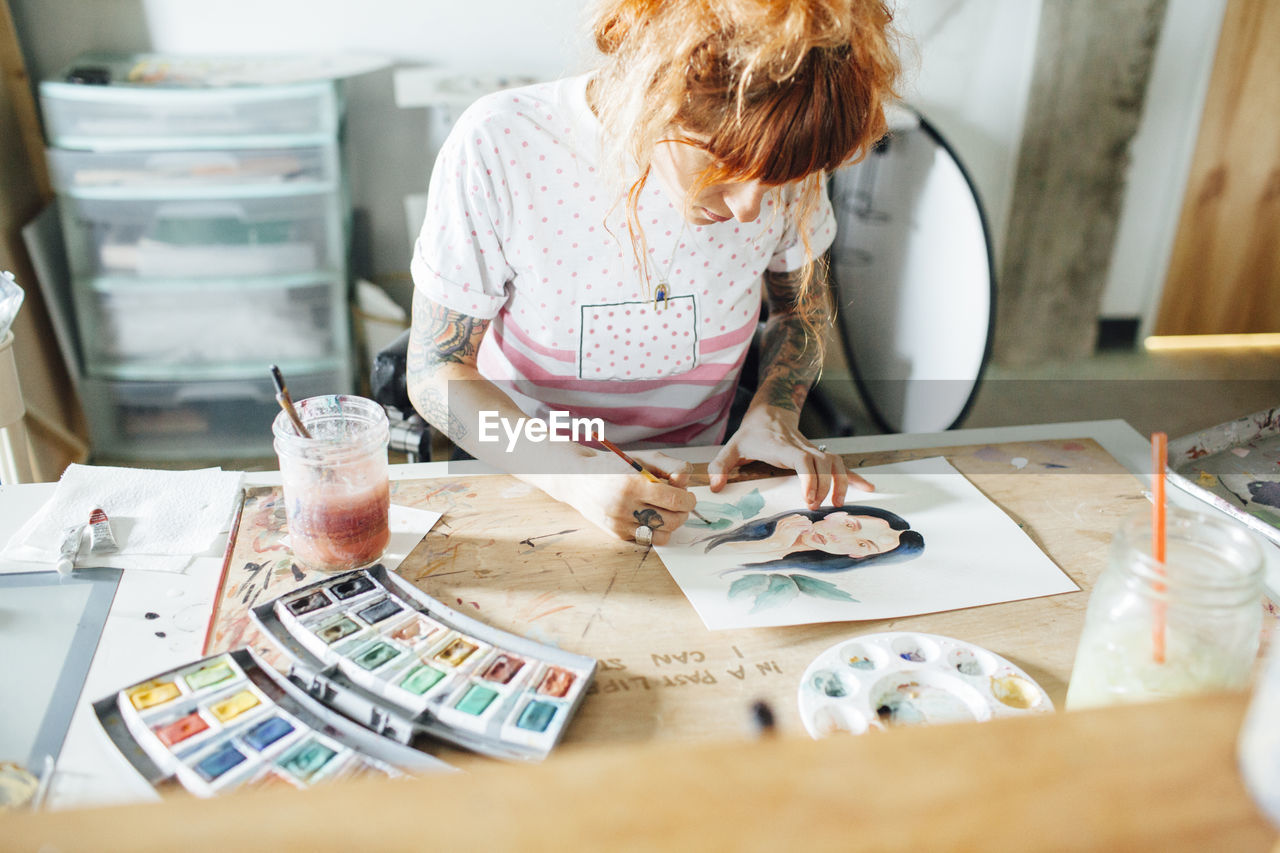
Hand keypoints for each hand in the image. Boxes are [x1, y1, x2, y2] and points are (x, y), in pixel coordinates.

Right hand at [537, 450, 696, 543]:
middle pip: (671, 520)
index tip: (689, 498)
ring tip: (667, 512)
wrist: (577, 480)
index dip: (688, 500)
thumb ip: (669, 466)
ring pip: (662, 535)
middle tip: (681, 505)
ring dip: (671, 525)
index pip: (673, 499)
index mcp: (632, 484)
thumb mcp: (642, 459)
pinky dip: (655, 530)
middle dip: (683, 514)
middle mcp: (624, 506)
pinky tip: (650, 517)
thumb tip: (686, 483)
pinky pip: (647, 539)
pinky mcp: (617, 534)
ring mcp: (620, 523)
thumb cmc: (613, 467)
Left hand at [708, 405, 872, 508]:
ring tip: (837, 504)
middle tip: (816, 508)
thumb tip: (716, 487)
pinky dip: (855, 476)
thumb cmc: (751, 433)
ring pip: (836, 461)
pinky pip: (841, 464)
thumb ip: (720, 466)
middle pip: (824, 463)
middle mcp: (801, 446)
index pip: (802, 459)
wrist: (770, 410)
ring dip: (842, 482)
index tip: (809, 498)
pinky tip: (868, 487)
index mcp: (781, 446)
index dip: (809, 478)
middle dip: (825, 487)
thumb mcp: (731, 447)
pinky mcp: (820, 454)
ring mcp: (813, 449)